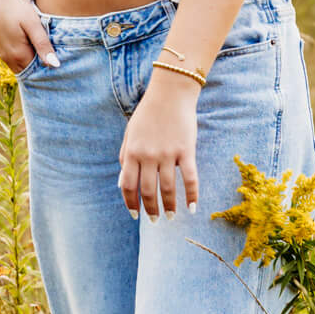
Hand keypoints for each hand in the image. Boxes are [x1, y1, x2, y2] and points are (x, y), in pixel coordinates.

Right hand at [0, 0, 56, 73]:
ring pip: (23, 67)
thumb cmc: (13, 8)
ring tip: (46, 51)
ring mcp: (3, 56)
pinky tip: (33, 46)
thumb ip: (43, 45)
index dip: (52, 70)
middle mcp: (9, 60)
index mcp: (19, 56)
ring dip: (34, 63)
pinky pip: (15, 61)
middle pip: (31, 73)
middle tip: (59, 59)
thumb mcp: (32, 23)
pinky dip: (25, 58)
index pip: (40, 73)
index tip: (64, 63)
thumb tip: (56, 66)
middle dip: (43, 69)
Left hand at [119, 72, 198, 219]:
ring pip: (168, 188)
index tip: (135, 215)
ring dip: (170, 206)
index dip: (130, 203)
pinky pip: (190, 178)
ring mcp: (168, 154)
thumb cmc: (148, 113)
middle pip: (148, 191)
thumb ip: (124, 156)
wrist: (171, 93)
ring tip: (172, 217)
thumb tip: (122, 182)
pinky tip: (192, 207)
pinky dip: (191, 195)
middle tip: (155, 221)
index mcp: (132, 152)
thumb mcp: (130, 133)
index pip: (128, 185)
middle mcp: (148, 155)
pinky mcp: (186, 150)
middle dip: (151, 210)